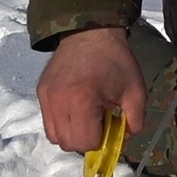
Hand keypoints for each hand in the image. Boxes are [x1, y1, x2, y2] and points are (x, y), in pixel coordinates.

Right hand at [36, 27, 144, 151]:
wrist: (90, 32)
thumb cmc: (116, 60)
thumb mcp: (135, 91)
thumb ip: (134, 121)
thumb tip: (126, 139)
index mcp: (83, 100)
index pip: (86, 142)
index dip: (101, 141)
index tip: (109, 127)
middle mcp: (59, 101)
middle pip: (68, 143)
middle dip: (86, 140)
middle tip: (99, 122)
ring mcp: (46, 97)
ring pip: (55, 136)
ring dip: (72, 134)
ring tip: (86, 116)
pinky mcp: (40, 92)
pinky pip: (48, 122)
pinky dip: (62, 123)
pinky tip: (75, 110)